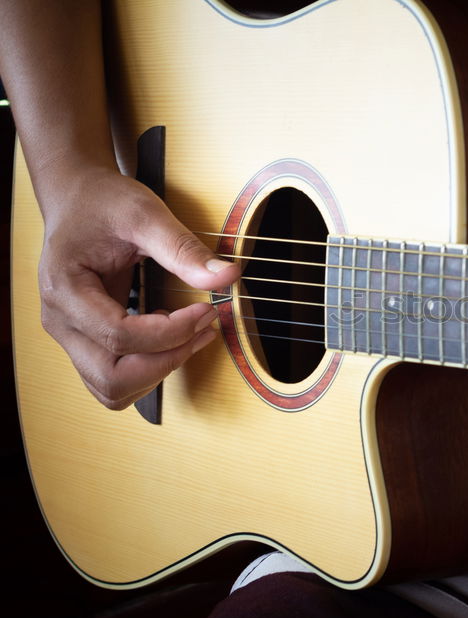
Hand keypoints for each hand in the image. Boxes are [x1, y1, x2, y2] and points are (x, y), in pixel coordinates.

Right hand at [36, 166, 240, 408]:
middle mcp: (60, 320)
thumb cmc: (102, 203)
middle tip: (203, 328)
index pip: (119, 336)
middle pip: (111, 377)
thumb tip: (226, 277)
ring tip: (193, 335)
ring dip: (159, 371)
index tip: (207, 310)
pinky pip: (115, 378)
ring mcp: (70, 335)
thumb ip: (183, 248)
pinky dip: (149, 370)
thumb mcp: (145, 214)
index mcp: (64, 288)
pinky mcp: (86, 340)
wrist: (77, 198)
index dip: (171, 333)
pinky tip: (174, 339)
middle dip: (166, 361)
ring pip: (111, 388)